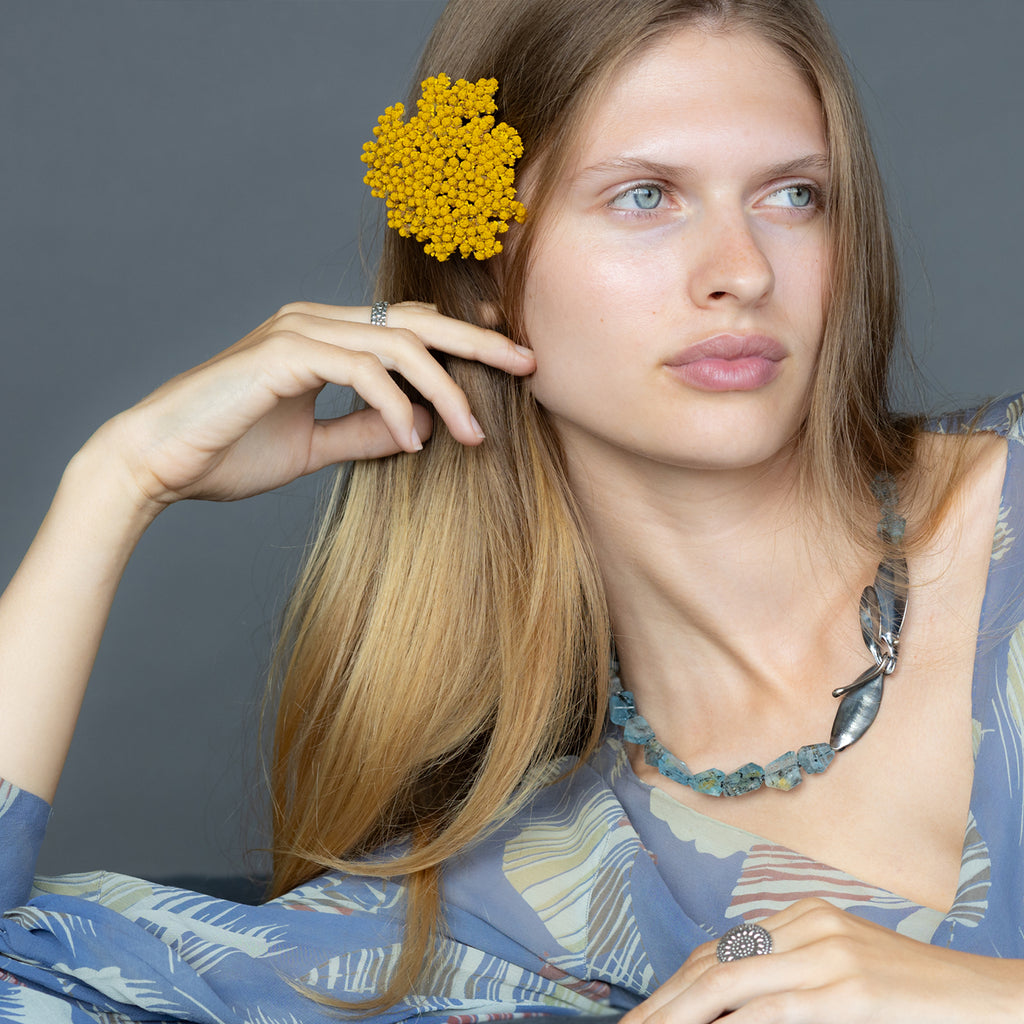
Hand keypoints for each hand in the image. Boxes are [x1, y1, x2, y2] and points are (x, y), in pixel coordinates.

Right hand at [91, 301, 534, 512]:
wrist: (156, 463)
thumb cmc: (228, 452)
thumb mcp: (314, 445)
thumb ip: (363, 430)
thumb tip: (418, 428)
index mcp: (321, 336)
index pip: (404, 325)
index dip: (459, 335)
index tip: (504, 355)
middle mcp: (313, 321)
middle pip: (415, 320)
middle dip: (478, 341)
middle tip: (528, 365)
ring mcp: (297, 331)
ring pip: (397, 343)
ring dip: (445, 388)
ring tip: (474, 434)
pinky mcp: (283, 354)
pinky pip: (362, 370)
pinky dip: (396, 406)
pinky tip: (416, 441)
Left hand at [622, 899, 1023, 1022]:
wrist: (983, 996)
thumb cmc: (909, 996)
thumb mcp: (840, 976)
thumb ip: (787, 985)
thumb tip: (728, 1010)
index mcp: (801, 917)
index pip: (720, 950)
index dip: (675, 984)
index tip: (645, 1014)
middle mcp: (808, 925)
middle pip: (717, 963)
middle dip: (667, 1001)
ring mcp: (829, 954)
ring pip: (735, 983)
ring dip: (686, 1014)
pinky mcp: (852, 990)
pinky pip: (778, 1009)